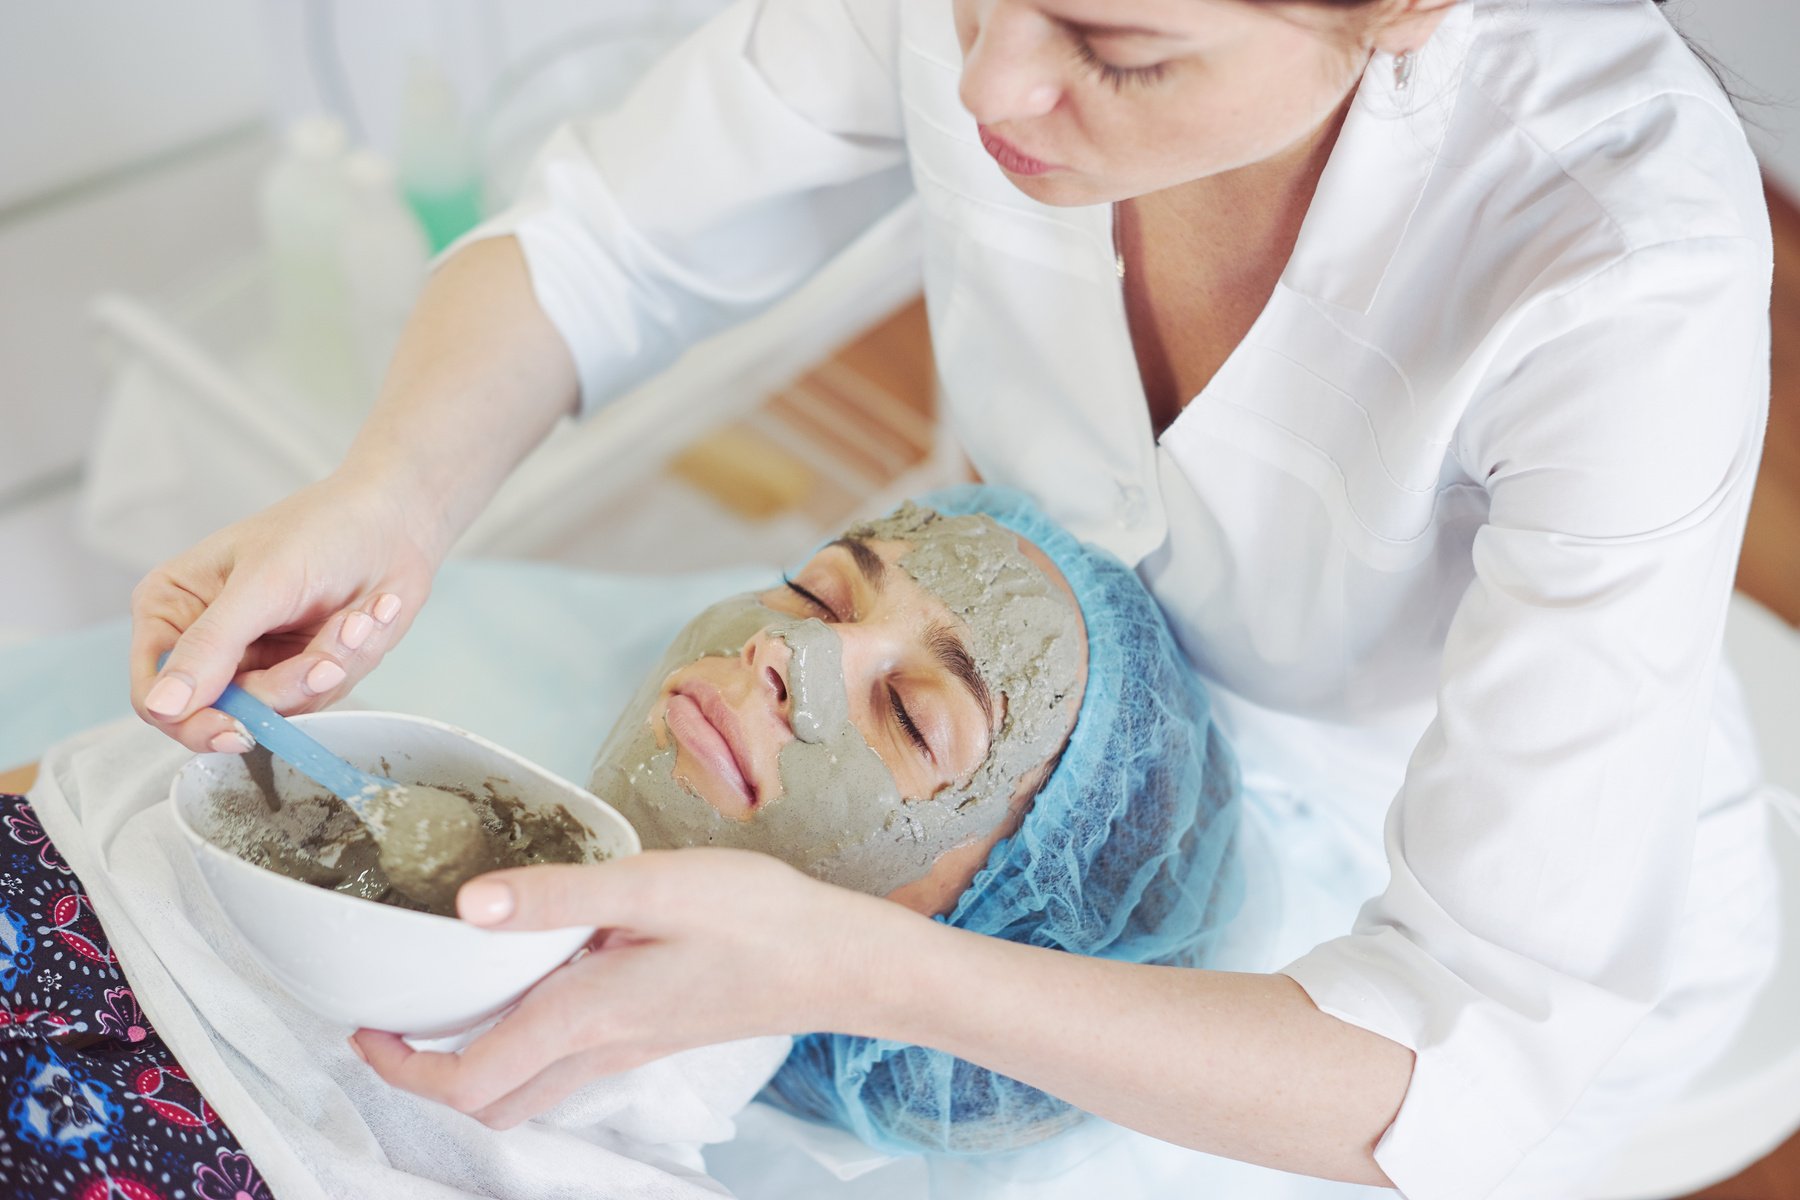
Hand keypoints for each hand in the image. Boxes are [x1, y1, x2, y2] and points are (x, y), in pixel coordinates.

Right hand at [129, 472, 445, 751]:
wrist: (395, 523)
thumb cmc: (322, 529)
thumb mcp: (263, 583)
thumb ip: (211, 644)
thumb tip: (162, 704)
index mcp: (172, 608)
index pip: (156, 694)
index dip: (190, 721)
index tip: (235, 729)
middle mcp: (206, 641)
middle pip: (223, 713)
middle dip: (286, 686)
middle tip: (326, 662)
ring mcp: (257, 660)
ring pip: (279, 709)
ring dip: (328, 666)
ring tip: (356, 619)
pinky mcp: (300, 670)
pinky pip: (318, 697)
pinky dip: (348, 662)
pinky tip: (365, 618)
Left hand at [350, 848, 894, 1127]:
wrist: (841, 961)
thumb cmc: (760, 920)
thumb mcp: (656, 887)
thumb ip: (559, 896)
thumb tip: (468, 907)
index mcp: (586, 1016)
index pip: (470, 1077)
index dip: (402, 1066)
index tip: (365, 1027)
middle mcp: (599, 1049)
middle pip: (491, 1103)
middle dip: (429, 1077)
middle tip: (393, 1025)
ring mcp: (629, 1050)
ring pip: (528, 1091)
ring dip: (474, 1066)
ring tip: (447, 1007)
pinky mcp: (653, 1036)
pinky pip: (565, 1065)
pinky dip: (523, 1046)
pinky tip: (532, 986)